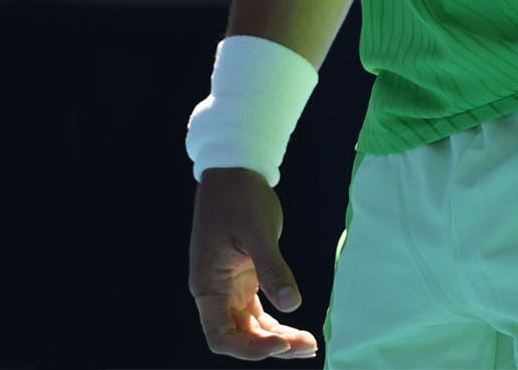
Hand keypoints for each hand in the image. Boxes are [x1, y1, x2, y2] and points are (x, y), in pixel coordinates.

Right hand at [188, 168, 317, 360]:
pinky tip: (297, 326)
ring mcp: (228, 286)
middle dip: (271, 346)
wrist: (235, 170)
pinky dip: (276, 320)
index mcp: (208, 285)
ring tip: (309, 343)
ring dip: (277, 336)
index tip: (280, 344)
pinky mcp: (244, 277)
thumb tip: (292, 305)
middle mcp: (214, 292)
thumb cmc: (239, 196)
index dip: (249, 348)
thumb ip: (272, 267)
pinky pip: (257, 310)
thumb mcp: (257, 231)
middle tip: (307, 347)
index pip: (221, 335)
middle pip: (238, 336)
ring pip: (250, 325)